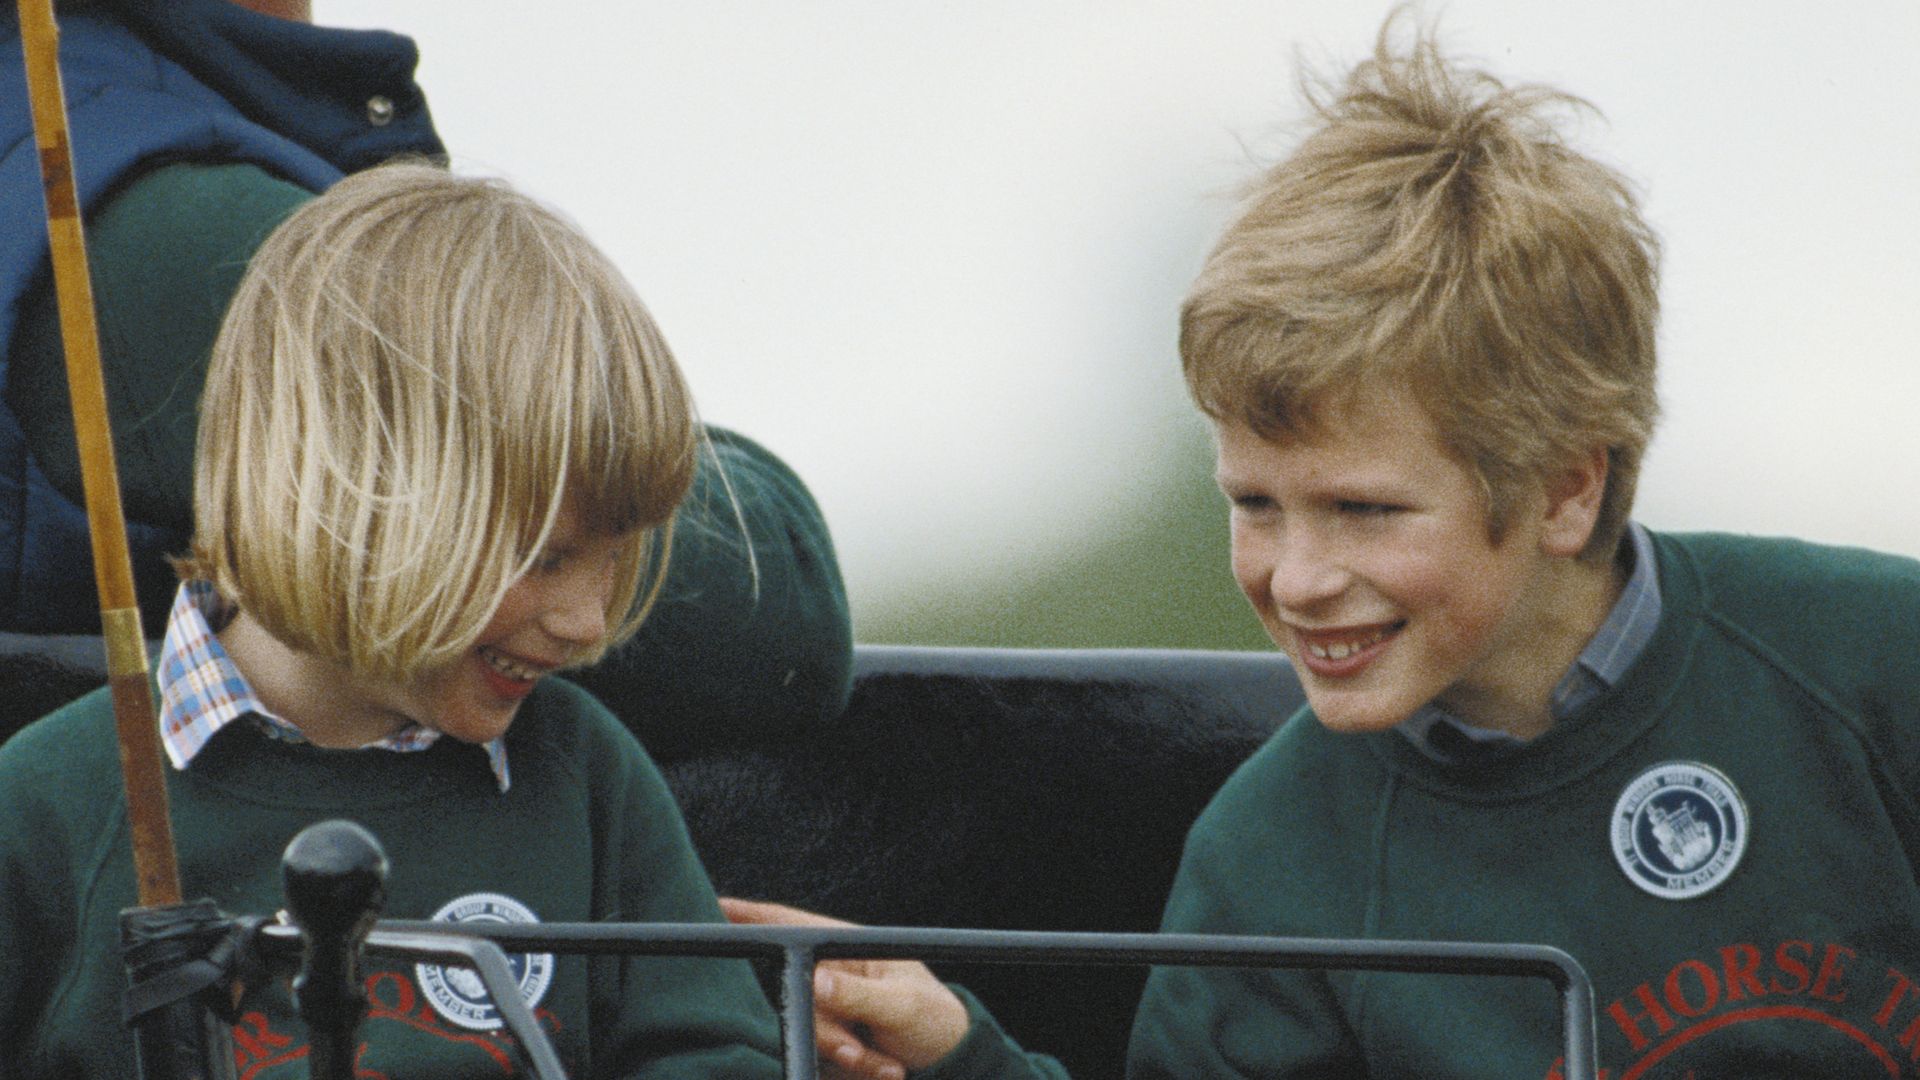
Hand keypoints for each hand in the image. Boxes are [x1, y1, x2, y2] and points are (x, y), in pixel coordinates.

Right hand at [721, 897, 971, 1079]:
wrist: (950, 1062)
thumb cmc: (934, 1019)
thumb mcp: (904, 1006)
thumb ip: (859, 995)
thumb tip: (815, 982)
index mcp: (846, 947)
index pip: (789, 924)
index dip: (749, 916)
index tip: (714, 909)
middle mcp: (830, 975)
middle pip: (790, 993)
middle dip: (826, 1029)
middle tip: (857, 1050)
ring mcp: (828, 1010)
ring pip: (807, 1032)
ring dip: (848, 1055)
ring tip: (887, 1064)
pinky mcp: (829, 1042)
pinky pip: (818, 1057)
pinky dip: (853, 1069)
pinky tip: (884, 1068)